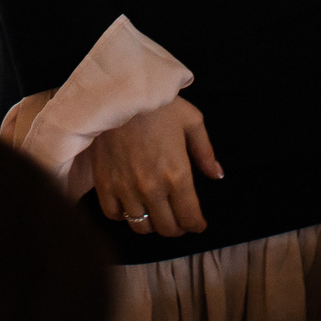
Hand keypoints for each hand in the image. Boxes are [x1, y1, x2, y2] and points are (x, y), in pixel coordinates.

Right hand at [84, 97, 221, 237]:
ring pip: (141, 226)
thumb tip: (217, 175)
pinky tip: (129, 206)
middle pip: (167, 228)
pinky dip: (123, 215)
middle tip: (178, 219)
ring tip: (155, 214)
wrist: (118, 92)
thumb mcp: (191, 121)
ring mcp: (125, 187)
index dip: (197, 225)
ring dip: (151, 224)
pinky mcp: (104, 183)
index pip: (190, 218)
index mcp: (177, 175)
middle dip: (177, 228)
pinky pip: (113, 214)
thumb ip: (205, 152)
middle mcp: (151, 188)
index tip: (197, 223)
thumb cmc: (158, 104)